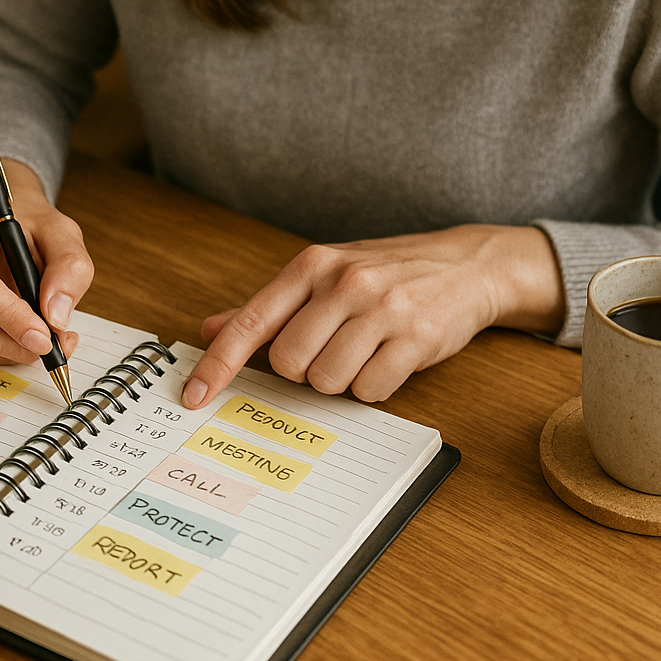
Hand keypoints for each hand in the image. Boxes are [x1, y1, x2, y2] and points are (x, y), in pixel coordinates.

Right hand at [0, 159, 93, 363]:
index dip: (9, 316)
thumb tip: (56, 317)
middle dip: (12, 342)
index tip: (43, 336)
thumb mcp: (62, 232)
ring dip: (5, 351)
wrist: (0, 217)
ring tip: (42, 339)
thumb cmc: (27, 221)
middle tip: (53, 344)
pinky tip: (18, 336)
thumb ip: (69, 268)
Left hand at [181, 224, 563, 407]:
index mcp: (313, 265)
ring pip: (329, 381)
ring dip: (343, 380)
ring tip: (365, 351)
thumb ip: (270, 305)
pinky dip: (376, 386)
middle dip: (306, 371)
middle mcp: (344, 282)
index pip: (252, 321)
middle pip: (290, 363)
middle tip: (333, 349)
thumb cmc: (388, 271)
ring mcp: (381, 309)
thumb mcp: (326, 273)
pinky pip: (372, 390)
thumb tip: (211, 328)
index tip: (194, 396)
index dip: (219, 364)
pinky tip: (390, 360)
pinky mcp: (416, 337)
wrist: (466, 264)